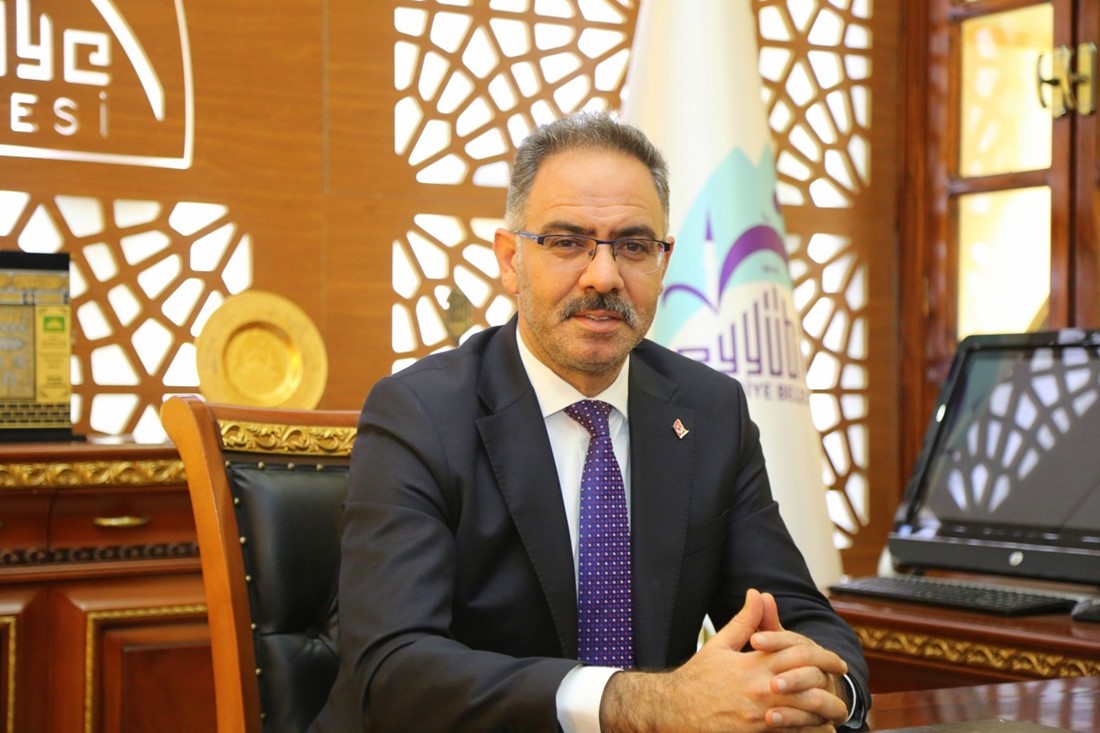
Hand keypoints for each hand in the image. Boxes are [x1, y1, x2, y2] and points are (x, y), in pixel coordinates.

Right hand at [601, 589, 851, 731]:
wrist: (674, 709)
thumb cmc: (697, 677)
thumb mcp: (719, 645)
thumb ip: (744, 621)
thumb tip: (759, 593)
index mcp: (753, 663)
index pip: (799, 654)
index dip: (824, 657)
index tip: (837, 662)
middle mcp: (760, 688)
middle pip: (809, 685)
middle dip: (831, 687)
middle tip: (842, 689)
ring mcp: (759, 715)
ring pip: (805, 714)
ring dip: (824, 713)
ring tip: (835, 713)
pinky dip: (807, 731)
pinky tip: (816, 729)